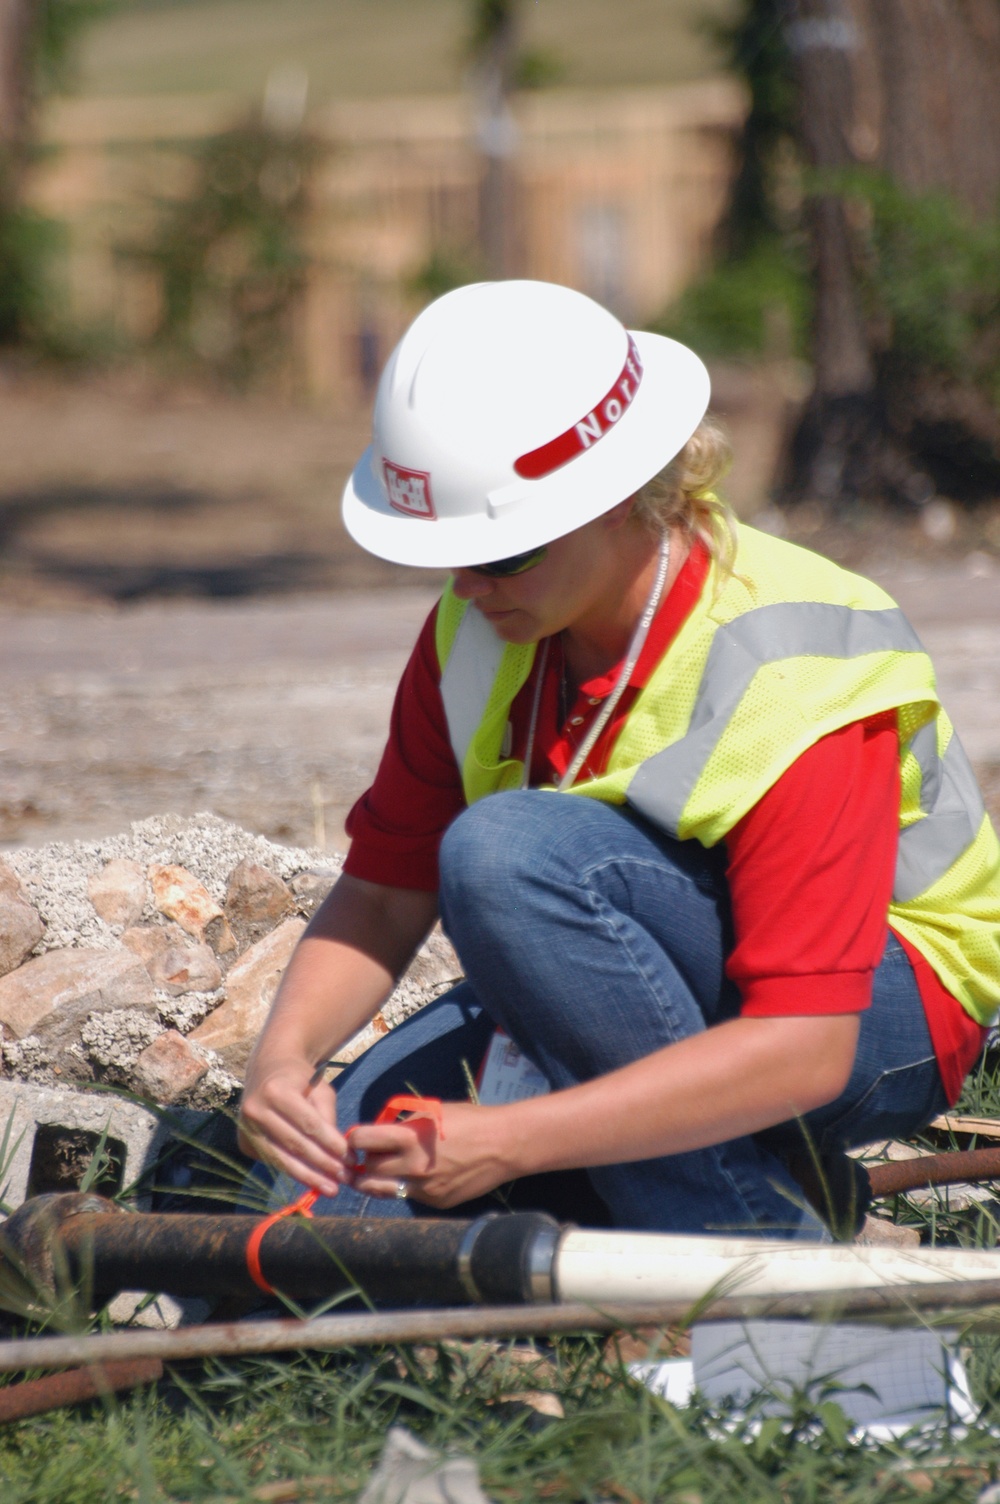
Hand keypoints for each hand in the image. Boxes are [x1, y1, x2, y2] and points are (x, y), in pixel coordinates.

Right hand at [238, 1058, 353, 1198]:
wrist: (268, 1070)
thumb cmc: (301, 1080)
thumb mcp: (320, 1089)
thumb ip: (328, 1118)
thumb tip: (338, 1154)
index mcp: (276, 1091)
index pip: (308, 1123)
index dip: (330, 1143)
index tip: (350, 1158)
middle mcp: (256, 1110)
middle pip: (295, 1144)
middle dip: (323, 1164)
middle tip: (346, 1178)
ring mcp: (246, 1129)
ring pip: (282, 1159)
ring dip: (309, 1177)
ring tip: (331, 1188)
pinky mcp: (244, 1144)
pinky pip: (273, 1162)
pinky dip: (294, 1172)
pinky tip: (312, 1181)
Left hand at [348, 1102, 516, 1208]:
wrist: (503, 1145)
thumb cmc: (469, 1121)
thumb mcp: (431, 1112)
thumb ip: (403, 1123)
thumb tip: (380, 1132)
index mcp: (409, 1137)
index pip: (362, 1141)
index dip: (355, 1138)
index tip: (357, 1138)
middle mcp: (412, 1167)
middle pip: (367, 1169)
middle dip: (364, 1161)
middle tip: (368, 1156)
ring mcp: (423, 1188)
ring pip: (382, 1190)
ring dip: (376, 1180)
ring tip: (378, 1171)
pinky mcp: (435, 1202)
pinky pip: (409, 1195)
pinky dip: (407, 1186)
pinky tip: (417, 1175)